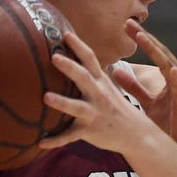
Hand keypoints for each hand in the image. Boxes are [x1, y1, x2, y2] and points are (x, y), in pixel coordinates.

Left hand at [40, 32, 160, 155]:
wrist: (136, 133)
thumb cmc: (116, 107)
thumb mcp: (107, 87)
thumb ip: (92, 75)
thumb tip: (74, 60)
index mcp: (100, 81)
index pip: (90, 59)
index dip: (78, 45)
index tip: (65, 33)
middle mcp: (98, 94)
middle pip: (83, 77)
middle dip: (69, 67)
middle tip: (53, 57)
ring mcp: (94, 113)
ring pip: (76, 107)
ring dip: (61, 102)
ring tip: (45, 97)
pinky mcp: (90, 130)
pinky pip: (70, 136)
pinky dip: (56, 140)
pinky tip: (40, 142)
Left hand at [111, 20, 176, 155]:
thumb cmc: (171, 122)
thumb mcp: (148, 102)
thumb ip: (134, 87)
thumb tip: (115, 71)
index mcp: (169, 76)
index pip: (154, 52)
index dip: (141, 39)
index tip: (126, 26)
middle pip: (161, 53)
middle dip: (145, 38)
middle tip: (129, 23)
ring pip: (169, 65)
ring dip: (157, 51)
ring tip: (143, 38)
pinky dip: (176, 78)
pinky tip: (170, 69)